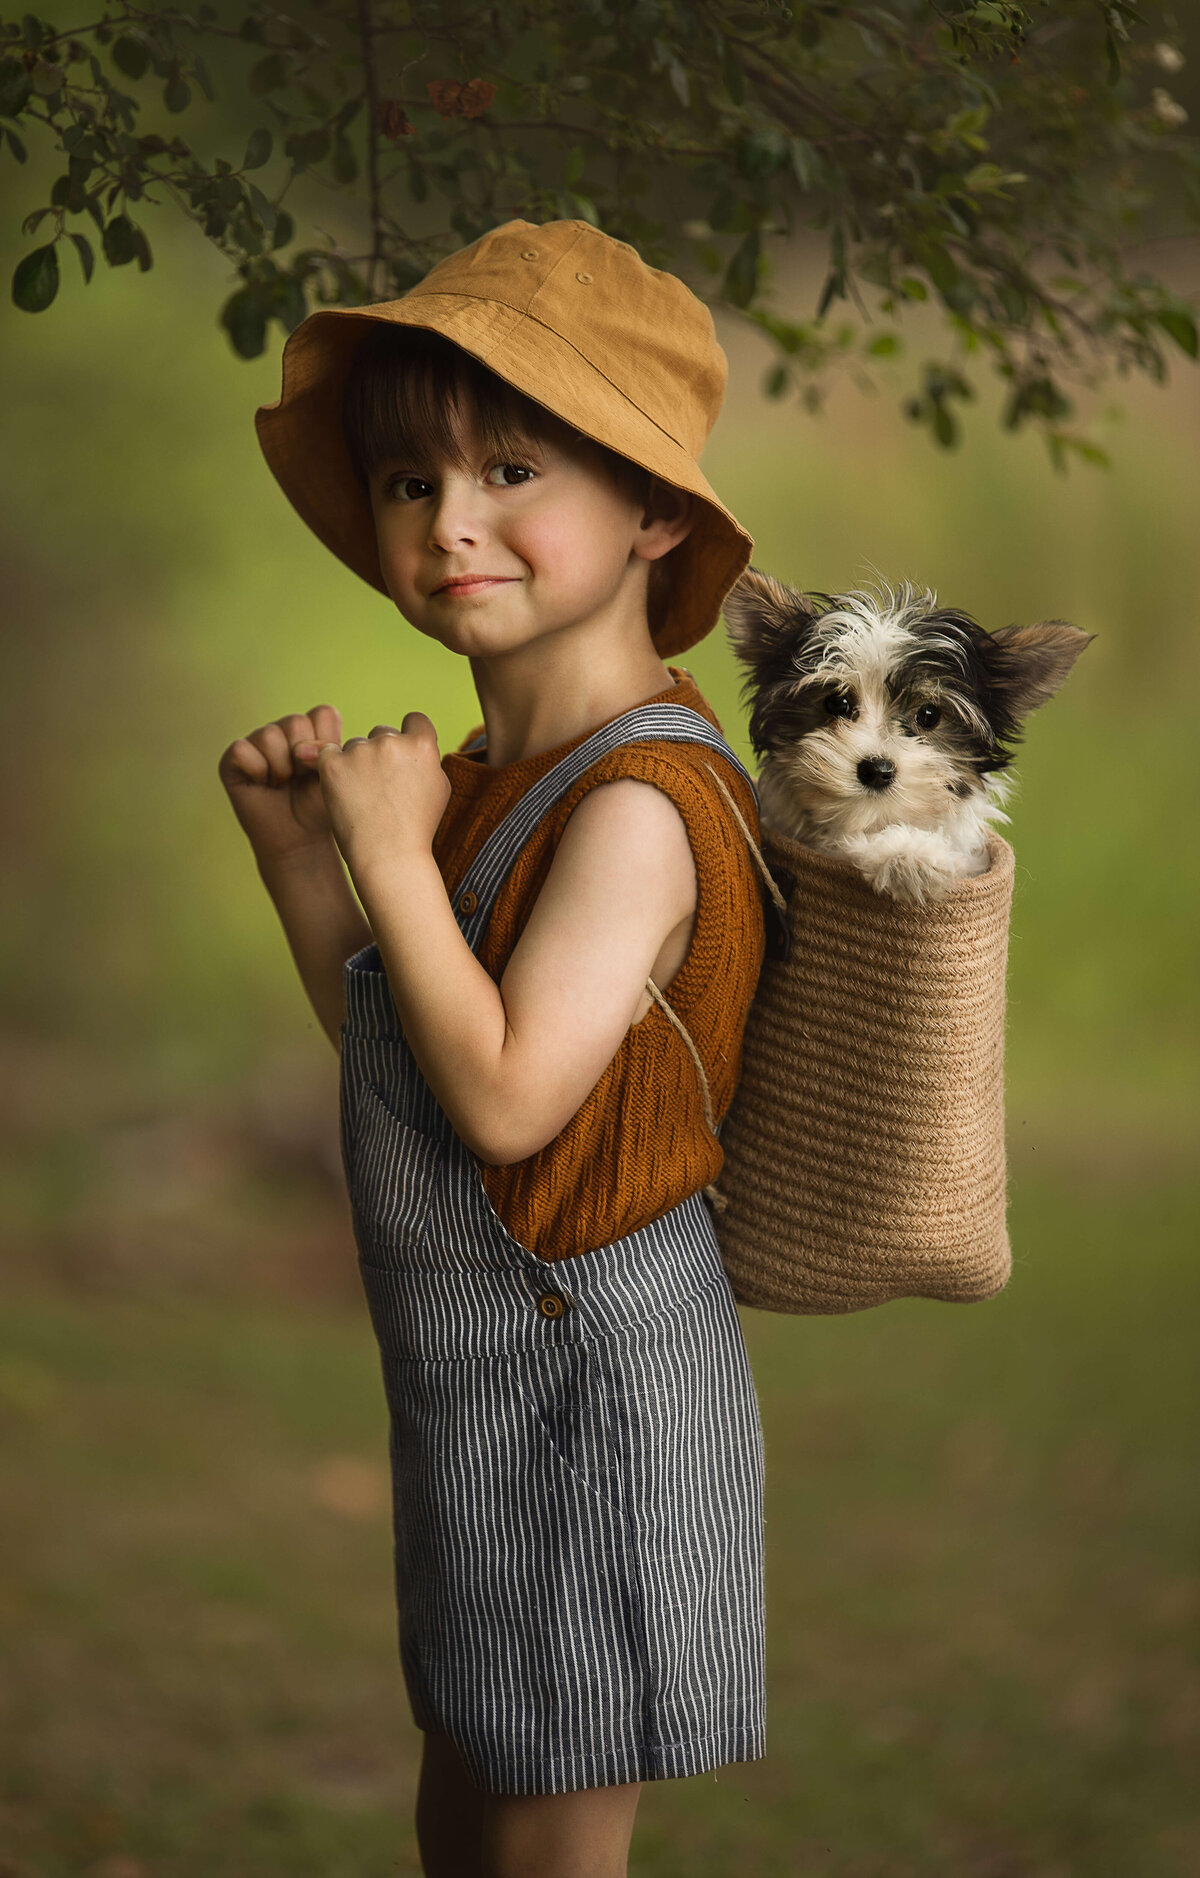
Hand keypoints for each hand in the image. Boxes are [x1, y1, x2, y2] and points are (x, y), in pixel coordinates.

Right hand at [218, 704, 342, 870]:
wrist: (300, 839)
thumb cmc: (318, 807)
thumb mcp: (334, 776)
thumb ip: (329, 750)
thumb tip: (302, 748)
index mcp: (311, 729)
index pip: (323, 714)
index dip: (327, 744)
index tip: (324, 770)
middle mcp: (283, 730)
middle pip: (296, 722)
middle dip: (304, 758)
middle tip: (301, 780)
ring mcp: (256, 742)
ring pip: (270, 735)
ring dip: (281, 767)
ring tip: (283, 784)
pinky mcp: (232, 759)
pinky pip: (242, 750)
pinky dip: (257, 770)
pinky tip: (263, 785)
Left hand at [315, 712, 450, 883]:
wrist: (390, 859)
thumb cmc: (417, 829)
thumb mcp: (440, 788)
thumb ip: (429, 759)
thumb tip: (416, 742)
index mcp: (422, 745)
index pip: (415, 720)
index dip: (409, 735)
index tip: (403, 755)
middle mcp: (391, 742)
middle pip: (381, 734)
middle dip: (379, 754)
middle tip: (381, 790)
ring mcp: (360, 752)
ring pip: (354, 746)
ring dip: (355, 764)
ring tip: (364, 800)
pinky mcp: (332, 765)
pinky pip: (326, 753)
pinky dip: (331, 769)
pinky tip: (342, 792)